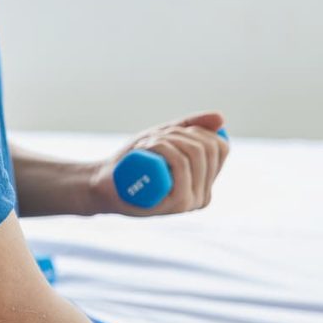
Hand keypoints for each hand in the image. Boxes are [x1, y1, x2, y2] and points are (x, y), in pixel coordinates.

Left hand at [89, 112, 229, 215]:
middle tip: (150, 139)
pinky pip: (182, 165)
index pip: (220, 146)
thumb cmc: (132, 161)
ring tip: (143, 146)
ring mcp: (192, 202)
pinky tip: (145, 149)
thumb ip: (189, 127)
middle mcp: (204, 196)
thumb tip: (220, 118)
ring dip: (165, 139)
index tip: (169, 133)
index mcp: (206, 183)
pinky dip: (163, 148)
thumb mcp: (163, 138)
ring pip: (192, 154)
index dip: (196, 130)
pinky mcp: (178, 204)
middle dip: (176, 133)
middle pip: (207, 148)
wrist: (102, 182)